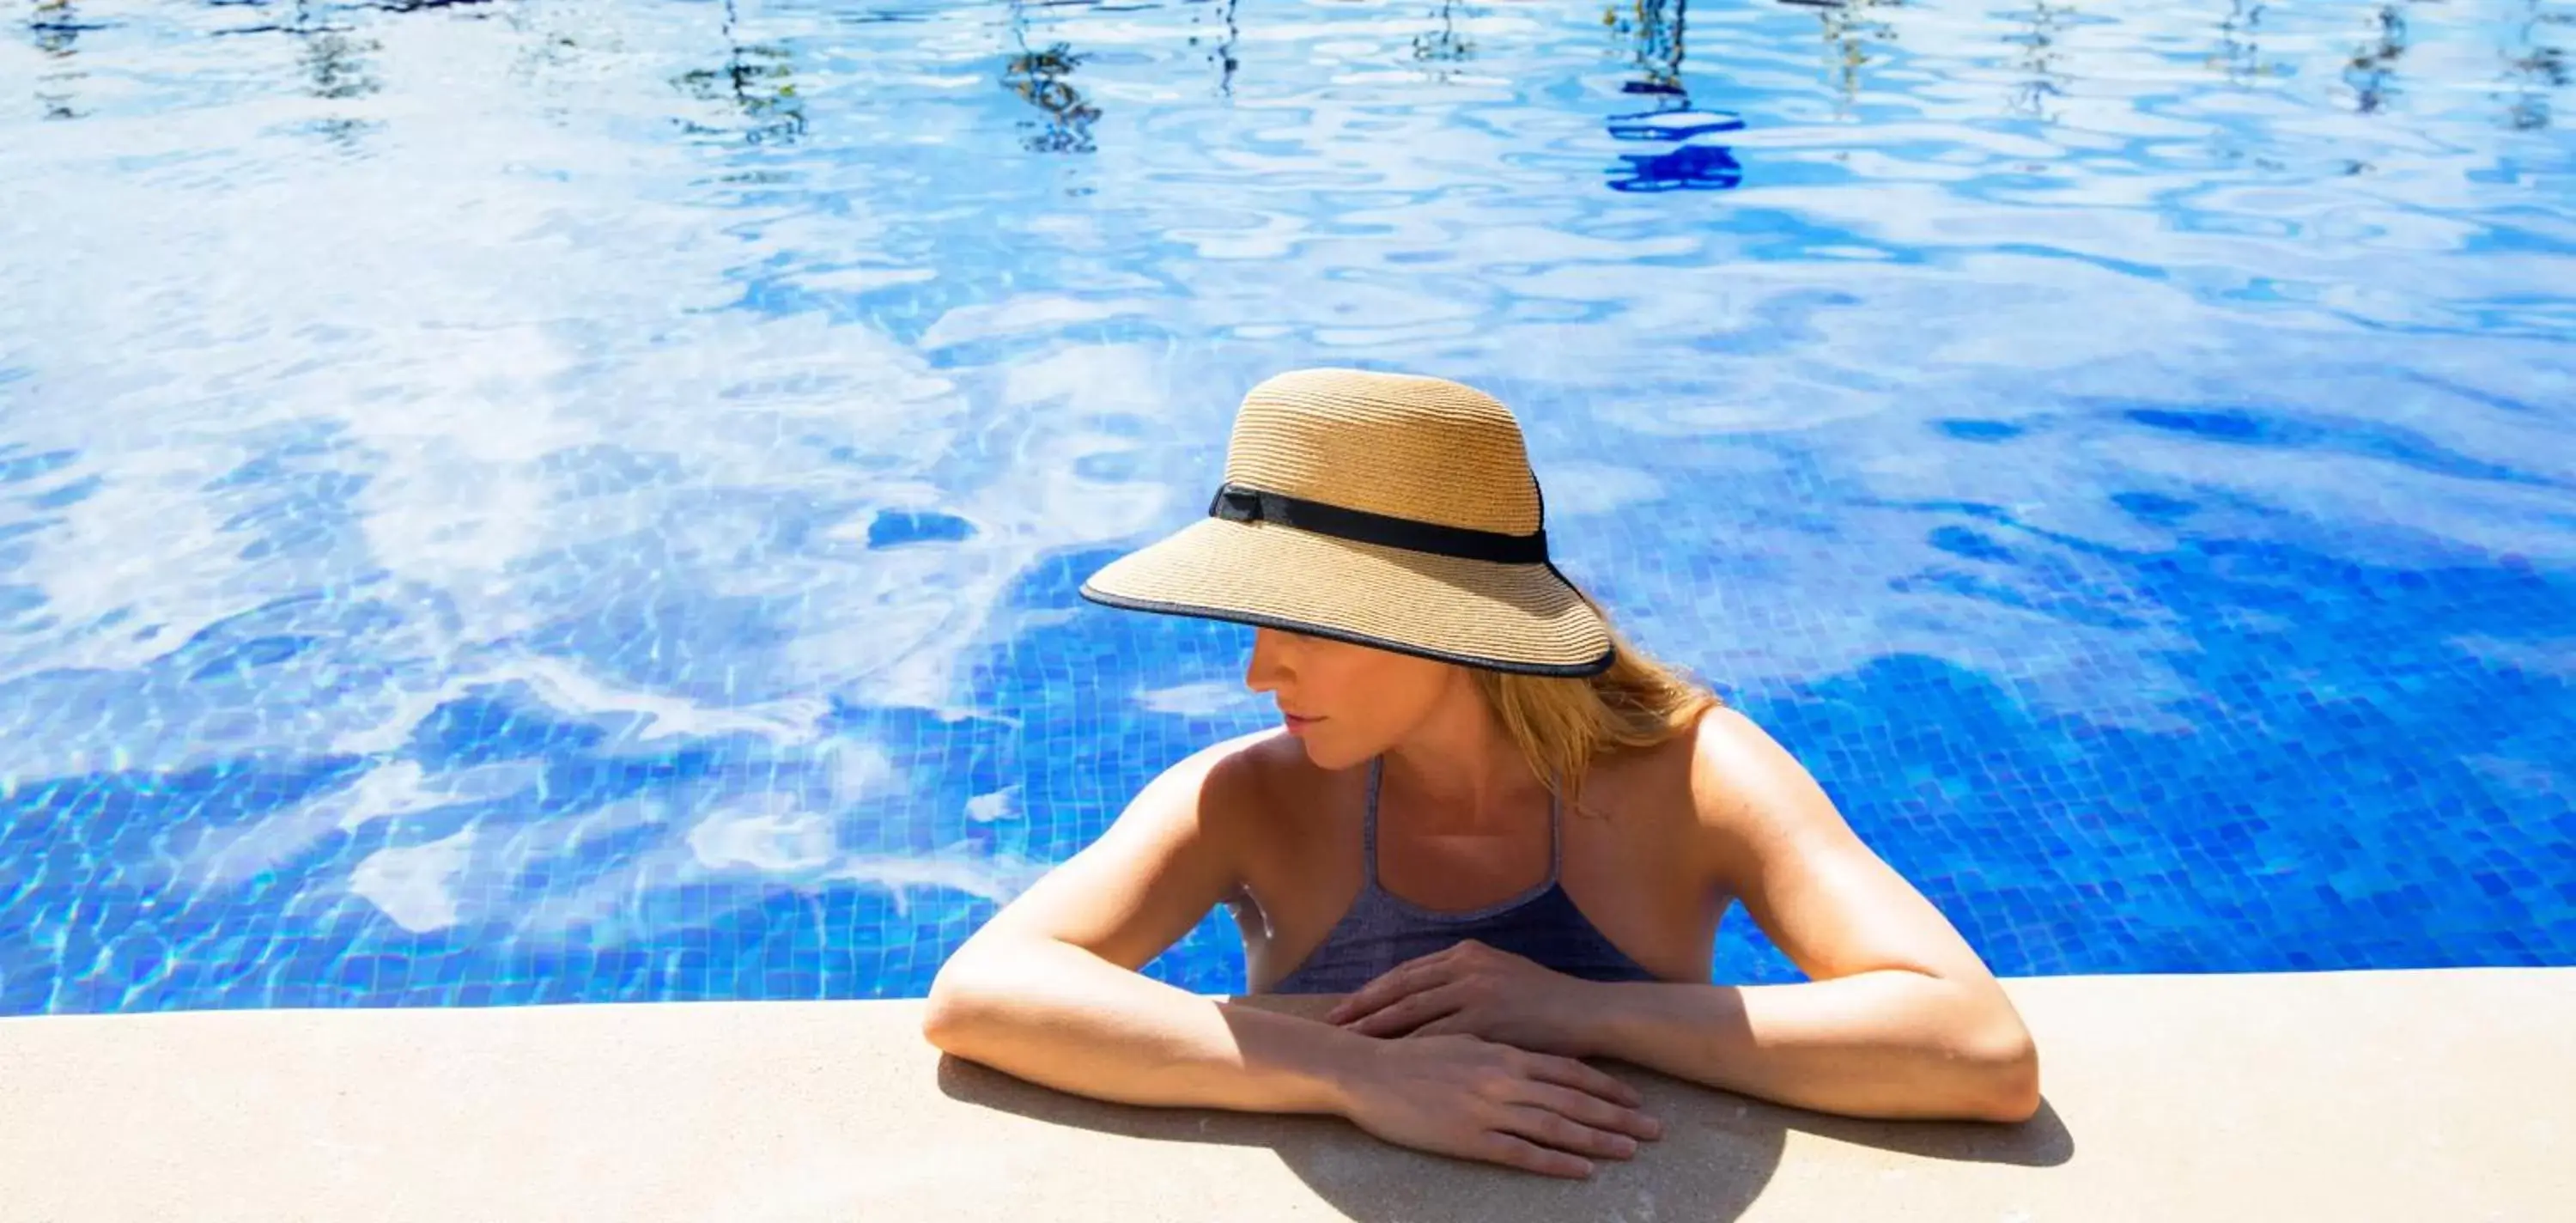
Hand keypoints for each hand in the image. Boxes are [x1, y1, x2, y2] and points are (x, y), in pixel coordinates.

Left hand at [1328, 939, 1604, 1055]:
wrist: (1586, 1014)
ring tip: (1349, 1044)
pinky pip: (1438, 1037)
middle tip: (1331, 1025)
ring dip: (1377, 1028)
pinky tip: (1389, 1062)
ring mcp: (1476, 993)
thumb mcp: (1500, 976)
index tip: (1344, 1006)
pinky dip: (1410, 1049)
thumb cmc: (1544, 1001)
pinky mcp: (1487, 1022)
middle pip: (1400, 989)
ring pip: (1412, 1011)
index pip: (1407, 973)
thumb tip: (1429, 993)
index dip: (1372, 991)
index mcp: (1466, 954)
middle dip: (1362, 1008)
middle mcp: (1466, 967)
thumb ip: (1464, 981)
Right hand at [1335, 1032, 1660, 1178]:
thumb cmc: (1408, 1055)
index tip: (1635, 1099)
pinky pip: (1523, 1153)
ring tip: (1631, 1151)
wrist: (1366, 1070)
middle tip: (1656, 1130)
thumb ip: (1497, 1051)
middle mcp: (1505, 1078)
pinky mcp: (1470, 1137)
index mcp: (1504, 1052)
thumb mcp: (1460, 1041)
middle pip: (1574, 1099)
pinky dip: (1557, 1161)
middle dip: (1619, 1115)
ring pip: (1557, 1125)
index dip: (1606, 1086)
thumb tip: (1525, 1061)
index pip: (1568, 1070)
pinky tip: (1582, 1170)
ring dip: (1599, 1139)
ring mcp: (1489, 1108)